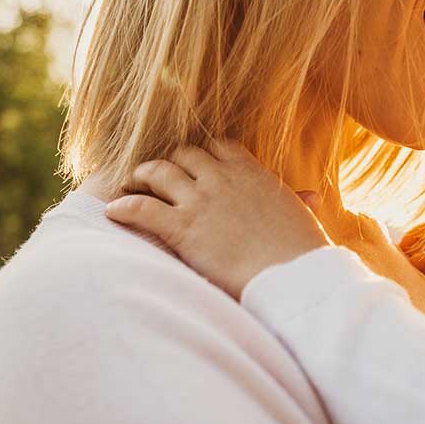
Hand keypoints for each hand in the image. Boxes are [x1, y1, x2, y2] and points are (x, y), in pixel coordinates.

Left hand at [104, 139, 331, 299]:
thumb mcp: (303, 218)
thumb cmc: (302, 253)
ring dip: (141, 177)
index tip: (196, 163)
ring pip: (158, 172)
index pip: (219, 145)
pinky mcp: (182, 228)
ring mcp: (200, 201)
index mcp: (252, 172)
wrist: (292, 277)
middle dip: (169, 162)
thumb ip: (300, 201)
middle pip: (183, 154)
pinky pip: (142, 208)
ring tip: (130, 186)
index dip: (203, 153)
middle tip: (157, 176)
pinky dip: (124, 207)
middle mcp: (222, 178)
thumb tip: (312, 197)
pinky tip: (112, 212)